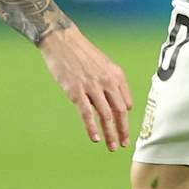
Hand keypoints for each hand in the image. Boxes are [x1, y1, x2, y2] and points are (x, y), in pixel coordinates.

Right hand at [40, 27, 133, 149]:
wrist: (63, 41)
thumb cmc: (82, 54)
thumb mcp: (104, 65)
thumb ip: (113, 83)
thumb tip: (121, 105)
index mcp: (116, 75)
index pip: (126, 103)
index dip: (126, 119)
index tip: (124, 131)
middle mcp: (108, 81)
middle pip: (120, 112)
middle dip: (123, 130)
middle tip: (123, 144)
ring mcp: (92, 87)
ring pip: (106, 115)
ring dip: (110, 134)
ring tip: (111, 147)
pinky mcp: (76, 91)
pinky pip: (87, 114)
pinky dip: (92, 128)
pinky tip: (95, 138)